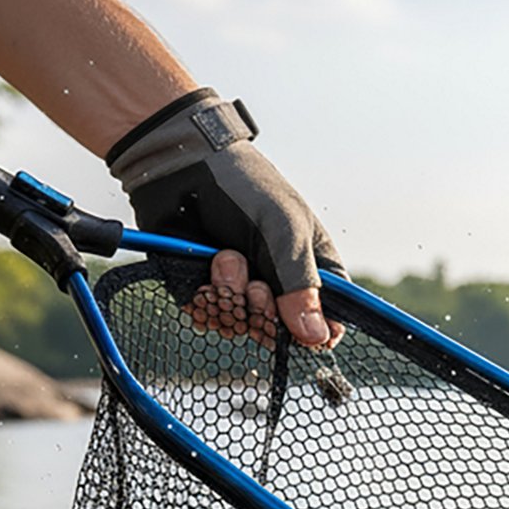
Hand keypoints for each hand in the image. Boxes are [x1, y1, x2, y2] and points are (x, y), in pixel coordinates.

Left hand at [108, 90, 344, 349]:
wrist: (182, 169)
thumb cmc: (245, 189)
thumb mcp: (284, 231)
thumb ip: (299, 284)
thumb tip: (317, 339)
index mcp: (311, 269)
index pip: (326, 321)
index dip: (315, 333)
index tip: (302, 331)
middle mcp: (277, 286)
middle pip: (280, 333)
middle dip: (265, 313)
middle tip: (256, 285)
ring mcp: (240, 291)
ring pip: (242, 327)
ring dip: (232, 297)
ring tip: (224, 258)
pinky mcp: (206, 292)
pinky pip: (210, 319)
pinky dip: (207, 302)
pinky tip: (206, 275)